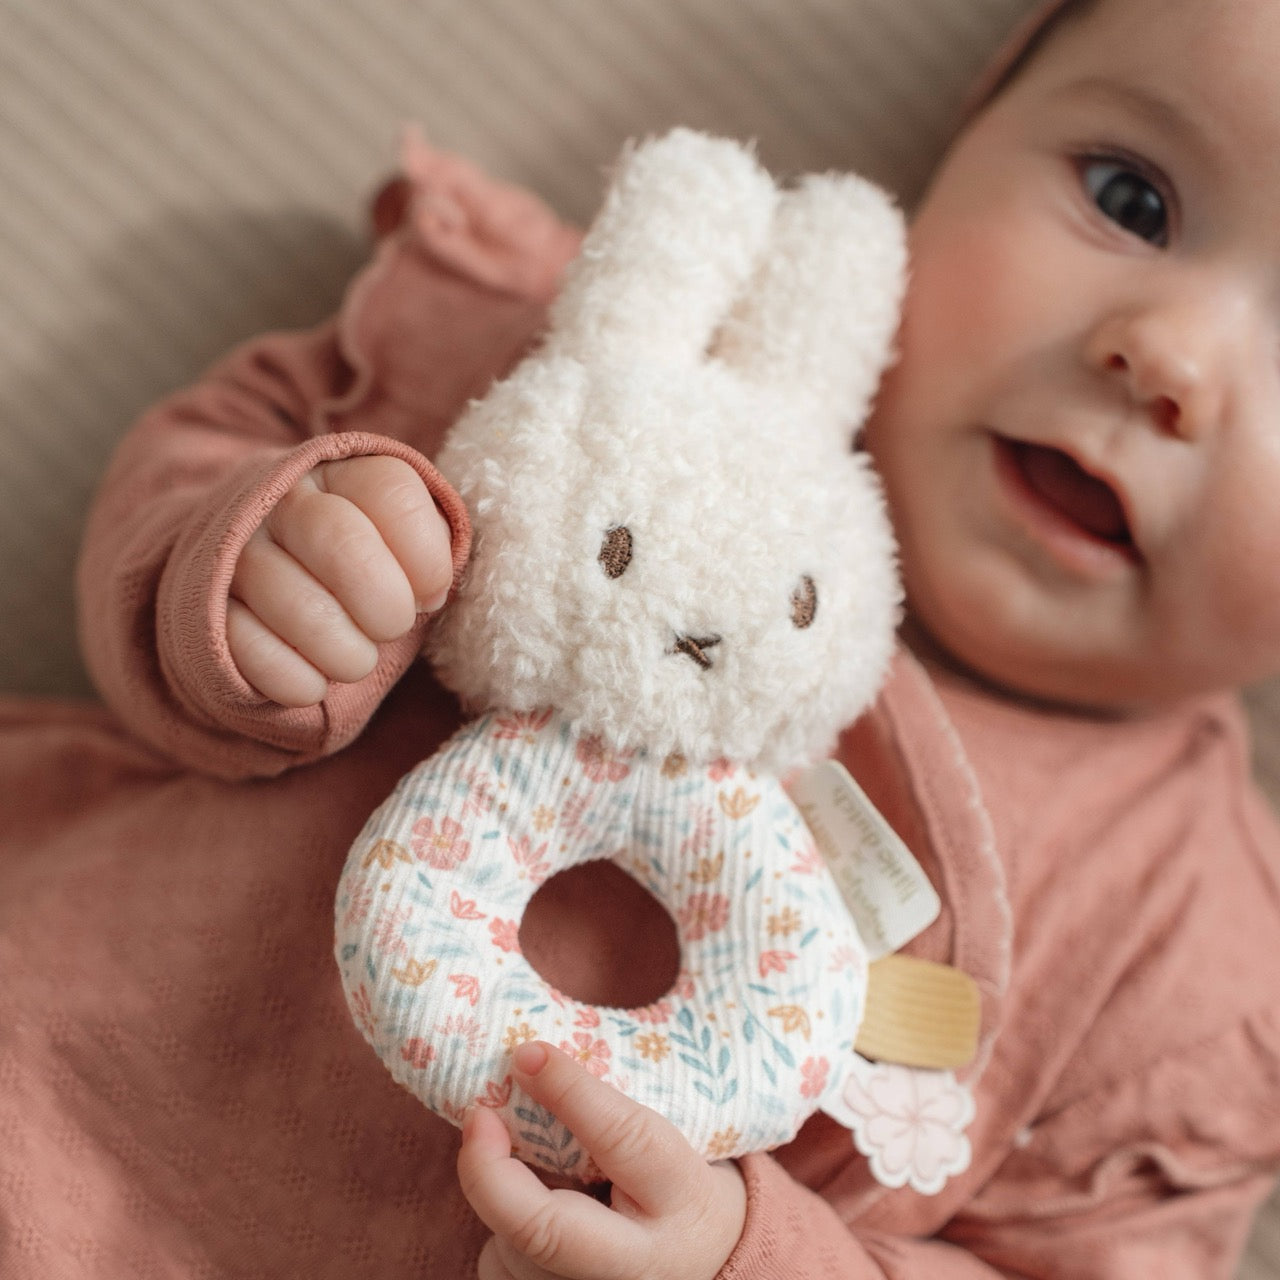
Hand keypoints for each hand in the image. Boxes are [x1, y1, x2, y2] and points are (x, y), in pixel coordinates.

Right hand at [227, 456, 452, 705]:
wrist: (257, 580)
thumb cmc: (356, 566)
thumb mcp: (399, 540)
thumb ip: (430, 550)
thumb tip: (431, 591)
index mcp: (339, 473)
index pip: (391, 492)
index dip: (427, 558)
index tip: (430, 594)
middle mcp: (281, 501)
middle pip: (340, 540)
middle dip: (386, 605)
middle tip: (393, 628)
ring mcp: (236, 554)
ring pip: (300, 606)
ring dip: (347, 653)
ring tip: (357, 659)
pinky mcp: (206, 611)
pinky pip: (254, 652)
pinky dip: (299, 681)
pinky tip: (315, 680)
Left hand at [458, 1042, 746, 1279]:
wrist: (700, 1260)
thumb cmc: (673, 1186)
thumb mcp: (665, 1142)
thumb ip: (606, 1113)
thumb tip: (524, 1060)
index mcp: (680, 1197)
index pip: (624, 1140)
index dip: (569, 1094)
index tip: (527, 1054)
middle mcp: (636, 1267)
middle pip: (544, 1231)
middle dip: (491, 1174)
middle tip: (478, 1116)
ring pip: (511, 1250)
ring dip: (502, 1198)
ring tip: (529, 1170)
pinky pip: (500, 1270)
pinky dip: (501, 1235)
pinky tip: (531, 1216)